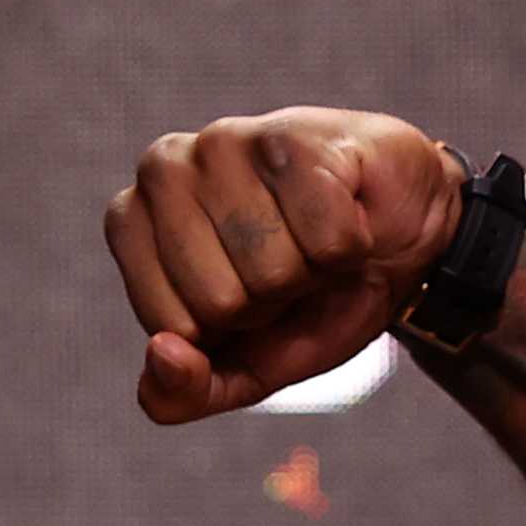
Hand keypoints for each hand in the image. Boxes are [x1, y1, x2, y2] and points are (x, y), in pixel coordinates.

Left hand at [104, 109, 462, 423]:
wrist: (396, 241)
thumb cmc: (307, 297)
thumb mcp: (241, 368)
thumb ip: (181, 393)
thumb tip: (162, 353)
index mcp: (129, 224)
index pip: (171, 327)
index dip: (226, 332)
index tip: (247, 295)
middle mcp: (161, 170)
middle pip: (220, 300)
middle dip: (269, 302)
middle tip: (287, 263)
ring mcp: (224, 141)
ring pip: (273, 269)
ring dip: (311, 271)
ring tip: (312, 238)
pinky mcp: (292, 132)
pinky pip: (326, 239)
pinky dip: (349, 245)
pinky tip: (346, 214)